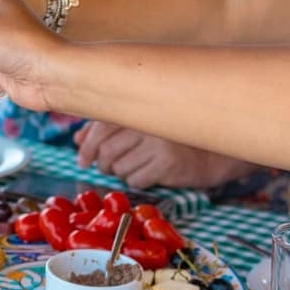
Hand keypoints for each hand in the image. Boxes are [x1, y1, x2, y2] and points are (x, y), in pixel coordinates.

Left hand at [75, 121, 257, 189]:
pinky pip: (136, 180)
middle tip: (104, 168)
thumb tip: (78, 139)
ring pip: (119, 167)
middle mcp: (147, 123)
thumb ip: (107, 129)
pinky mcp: (168, 163)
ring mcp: (158, 143)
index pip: (100, 126)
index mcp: (138, 109)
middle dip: (101, 163)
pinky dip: (136, 181)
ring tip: (133, 167)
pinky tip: (147, 174)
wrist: (211, 153)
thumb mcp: (139, 127)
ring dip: (120, 172)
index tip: (82, 159)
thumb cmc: (171, 139)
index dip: (86, 145)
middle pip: (106, 149)